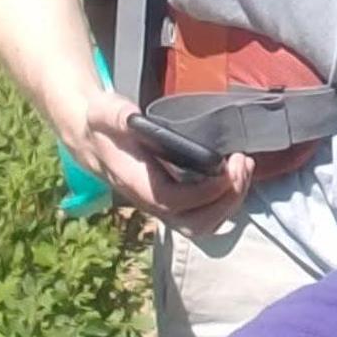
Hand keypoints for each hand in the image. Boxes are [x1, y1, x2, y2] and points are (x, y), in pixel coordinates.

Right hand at [56, 86, 254, 231]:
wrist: (93, 138)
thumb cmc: (102, 125)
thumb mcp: (105, 112)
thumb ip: (118, 115)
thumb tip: (134, 117)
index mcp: (136, 183)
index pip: (173, 201)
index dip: (204, 192)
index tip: (226, 168)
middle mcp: (152, 201)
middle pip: (195, 224)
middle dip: (226, 199)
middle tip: (240, 165)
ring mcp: (165, 204)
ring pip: (204, 224)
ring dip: (231, 200)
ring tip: (243, 167)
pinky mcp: (177, 200)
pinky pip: (206, 213)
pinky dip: (227, 198)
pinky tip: (235, 171)